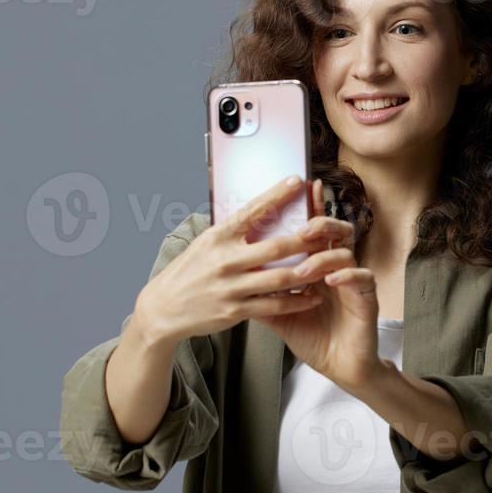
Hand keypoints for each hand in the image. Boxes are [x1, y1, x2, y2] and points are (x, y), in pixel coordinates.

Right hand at [127, 176, 355, 345]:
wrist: (163, 308)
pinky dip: (297, 301)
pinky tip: (313, 295)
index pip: (251, 211)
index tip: (297, 181)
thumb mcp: (205, 243)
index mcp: (218, 237)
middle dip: (305, 239)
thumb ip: (233, 232)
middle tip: (326, 229)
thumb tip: (260, 211)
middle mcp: (225, 260)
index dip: (276, 195)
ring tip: (328, 264)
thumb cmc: (190, 271)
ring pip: (280, 278)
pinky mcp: (235, 310)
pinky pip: (274, 306)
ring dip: (308, 271)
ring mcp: (231, 287)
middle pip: (275, 247)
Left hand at [256, 180, 383, 393]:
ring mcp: (353, 280)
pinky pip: (361, 277)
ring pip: (346, 251)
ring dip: (323, 258)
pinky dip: (346, 276)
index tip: (301, 187)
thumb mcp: (280, 315)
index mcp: (318, 266)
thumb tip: (232, 280)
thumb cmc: (313, 337)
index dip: (310, 208)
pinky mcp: (366, 297)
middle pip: (336, 231)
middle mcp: (337, 267)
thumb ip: (261, 295)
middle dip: (321, 223)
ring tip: (305, 270)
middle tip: (303, 228)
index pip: (313, 232)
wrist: (339, 366)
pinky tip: (331, 282)